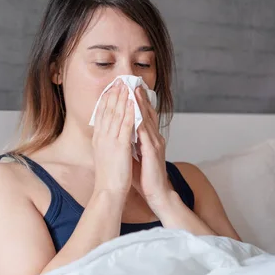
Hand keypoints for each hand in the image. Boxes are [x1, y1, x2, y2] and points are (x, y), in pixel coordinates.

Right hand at [92, 80, 134, 197]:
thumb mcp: (104, 156)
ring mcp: (110, 141)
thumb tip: (108, 137)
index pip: (101, 115)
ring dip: (121, 98)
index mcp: (98, 139)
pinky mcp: (120, 146)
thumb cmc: (108, 178)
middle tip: (119, 81)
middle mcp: (102, 137)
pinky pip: (125, 125)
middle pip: (107, 111)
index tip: (110, 89)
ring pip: (116, 114)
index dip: (106, 100)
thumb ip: (106, 144)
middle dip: (113, 95)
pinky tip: (133, 102)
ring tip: (126, 85)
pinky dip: (129, 112)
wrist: (108, 191)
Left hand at [131, 86, 172, 211]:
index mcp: (149, 138)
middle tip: (132, 80)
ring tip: (134, 90)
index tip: (128, 87)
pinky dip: (140, 121)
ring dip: (141, 104)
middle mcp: (154, 137)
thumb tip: (118, 133)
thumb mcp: (134, 154)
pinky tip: (134, 113)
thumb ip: (128, 142)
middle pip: (147, 112)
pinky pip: (146, 133)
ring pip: (147, 119)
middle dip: (139, 96)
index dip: (137, 101)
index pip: (143, 115)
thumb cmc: (144, 177)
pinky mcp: (153, 152)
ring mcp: (155, 143)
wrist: (156, 194)